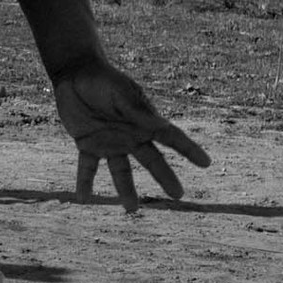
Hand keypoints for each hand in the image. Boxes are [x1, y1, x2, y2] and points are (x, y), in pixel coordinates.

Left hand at [51, 59, 210, 214]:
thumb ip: (138, 112)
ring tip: (131, 209)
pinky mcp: (87, 144)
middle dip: (166, 177)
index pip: (172, 138)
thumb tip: (162, 126)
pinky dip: (85, 182)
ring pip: (121, 172)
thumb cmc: (104, 80)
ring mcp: (110, 142)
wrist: (76, 73)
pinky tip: (83, 198)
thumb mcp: (122, 94)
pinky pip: (88, 168)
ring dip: (126, 190)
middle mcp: (131, 136)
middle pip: (152, 161)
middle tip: (178, 195)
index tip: (206, 163)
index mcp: (144, 121)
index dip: (190, 150)